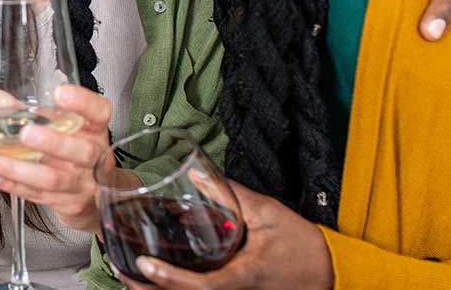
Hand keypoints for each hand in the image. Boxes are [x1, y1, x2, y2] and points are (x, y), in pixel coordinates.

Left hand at [0, 84, 111, 232]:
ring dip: (17, 169)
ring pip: (52, 178)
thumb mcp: (55, 124)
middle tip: (26, 133)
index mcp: (94, 128)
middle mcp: (94, 155)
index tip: (61, 93)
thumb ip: (19, 107)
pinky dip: (13, 185)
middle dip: (53, 142)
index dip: (82, 102)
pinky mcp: (68, 203)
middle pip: (81, 151)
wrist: (90, 193)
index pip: (98, 112)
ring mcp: (82, 183)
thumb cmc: (71, 147)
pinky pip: (39, 195)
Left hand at [114, 182, 333, 289]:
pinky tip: (154, 278)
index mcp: (245, 275)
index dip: (170, 278)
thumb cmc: (302, 245)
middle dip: (148, 289)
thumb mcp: (267, 212)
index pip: (203, 286)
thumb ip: (229, 193)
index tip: (144, 264)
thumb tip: (193, 171)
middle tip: (120, 269)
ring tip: (127, 273)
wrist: (330, 272)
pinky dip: (173, 289)